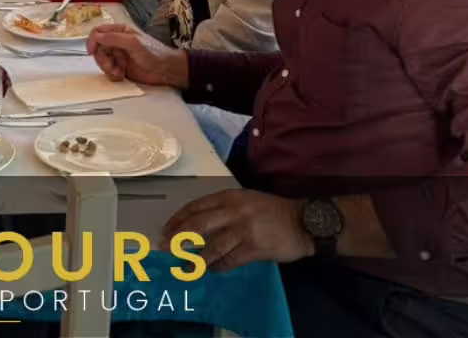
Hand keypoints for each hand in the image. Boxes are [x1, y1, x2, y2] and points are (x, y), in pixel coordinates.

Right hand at [86, 23, 187, 87]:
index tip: (92, 52)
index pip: (98, 32)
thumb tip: (96, 36)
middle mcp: (117, 42)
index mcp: (120, 31)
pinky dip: (112, 74)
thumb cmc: (154, 52)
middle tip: (110, 65)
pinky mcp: (120, 67)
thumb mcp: (133, 42)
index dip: (92, 41)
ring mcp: (118, 55)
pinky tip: (121, 75)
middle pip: (98, 49)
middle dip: (102, 59)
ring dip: (107, 68)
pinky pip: (108, 71)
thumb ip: (114, 38)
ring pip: (102, 61)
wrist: (166, 70)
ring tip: (118, 72)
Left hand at [163, 189, 312, 272]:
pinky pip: (230, 260)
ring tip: (184, 266)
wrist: (302, 222)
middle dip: (179, 237)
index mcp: (228, 196)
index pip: (196, 207)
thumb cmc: (271, 210)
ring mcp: (243, 229)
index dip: (178, 219)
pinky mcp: (254, 248)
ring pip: (212, 246)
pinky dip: (218, 267)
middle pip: (198, 225)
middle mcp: (233, 211)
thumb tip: (197, 225)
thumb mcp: (244, 200)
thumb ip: (223, 209)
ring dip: (195, 258)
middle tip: (166, 247)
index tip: (166, 229)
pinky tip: (211, 270)